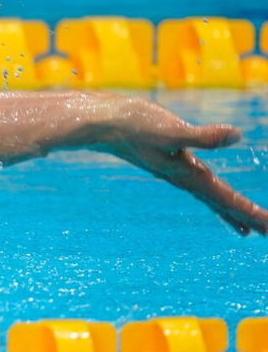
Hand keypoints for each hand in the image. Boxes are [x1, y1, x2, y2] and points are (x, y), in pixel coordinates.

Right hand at [100, 98, 267, 234]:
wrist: (98, 122)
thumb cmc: (133, 124)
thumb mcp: (171, 130)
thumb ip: (204, 136)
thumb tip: (238, 135)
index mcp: (188, 174)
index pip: (228, 199)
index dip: (252, 214)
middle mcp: (184, 177)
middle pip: (222, 204)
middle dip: (248, 219)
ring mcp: (175, 170)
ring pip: (210, 197)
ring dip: (230, 212)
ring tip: (247, 228)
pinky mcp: (168, 160)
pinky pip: (198, 184)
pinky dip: (212, 194)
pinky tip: (210, 191)